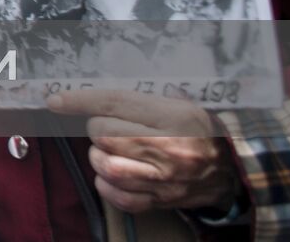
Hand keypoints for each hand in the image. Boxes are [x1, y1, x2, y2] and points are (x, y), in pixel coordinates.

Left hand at [48, 90, 242, 213]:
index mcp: (173, 117)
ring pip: (107, 166)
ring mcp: (164, 179)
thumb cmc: (200, 131)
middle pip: (104, 134)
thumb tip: (99, 88)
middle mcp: (168, 148)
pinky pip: (118, 196)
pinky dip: (107, 184)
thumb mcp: (183, 102)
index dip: (80, 101)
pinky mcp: (160, 200)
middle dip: (97, 128)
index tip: (56, 101)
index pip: (115, 104)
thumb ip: (146, 94)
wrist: (233, 172)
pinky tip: (113, 173)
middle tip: (108, 128)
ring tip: (111, 150)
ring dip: (99, 156)